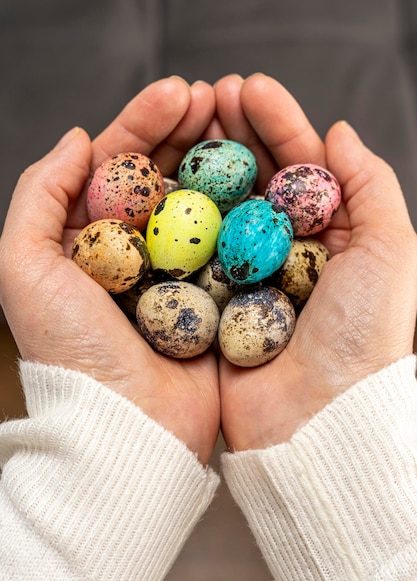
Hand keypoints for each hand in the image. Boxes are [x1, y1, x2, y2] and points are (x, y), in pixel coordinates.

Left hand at [0, 77, 218, 464]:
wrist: (128, 427)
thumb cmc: (71, 351)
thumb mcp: (23, 268)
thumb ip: (39, 195)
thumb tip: (75, 138)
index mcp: (89, 241)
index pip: (116, 166)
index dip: (144, 124)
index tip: (176, 92)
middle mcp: (134, 253)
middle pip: (164, 177)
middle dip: (187, 133)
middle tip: (216, 98)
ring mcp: (179, 273)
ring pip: (201, 203)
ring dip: (220, 162)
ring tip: (241, 123)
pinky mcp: (215, 296)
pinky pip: (233, 243)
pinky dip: (247, 211)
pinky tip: (262, 180)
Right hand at [214, 74, 416, 449]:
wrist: (318, 418)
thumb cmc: (364, 336)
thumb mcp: (390, 251)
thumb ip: (370, 186)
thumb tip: (339, 133)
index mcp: (331, 238)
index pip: (303, 166)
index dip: (278, 124)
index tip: (248, 88)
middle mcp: (287, 254)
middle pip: (257, 181)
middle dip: (234, 135)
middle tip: (209, 95)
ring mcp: (246, 277)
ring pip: (222, 208)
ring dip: (204, 166)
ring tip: (184, 124)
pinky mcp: (214, 303)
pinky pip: (194, 251)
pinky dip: (180, 218)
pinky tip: (165, 185)